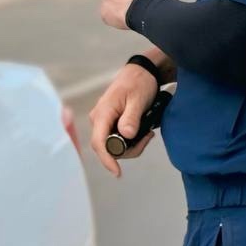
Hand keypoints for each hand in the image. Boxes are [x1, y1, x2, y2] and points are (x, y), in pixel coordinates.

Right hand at [88, 63, 159, 177]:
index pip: (99, 142)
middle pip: (107, 148)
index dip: (107, 159)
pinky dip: (131, 141)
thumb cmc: (138, 83)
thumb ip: (131, 117)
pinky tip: (143, 133)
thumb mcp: (138, 99)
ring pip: (113, 146)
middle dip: (128, 150)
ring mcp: (103, 122)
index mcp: (102, 113)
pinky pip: (117, 140)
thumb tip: (126, 135)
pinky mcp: (109, 124)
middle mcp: (98, 119)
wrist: (140, 73)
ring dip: (132, 146)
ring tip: (147, 134)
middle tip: (147, 138)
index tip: (117, 172)